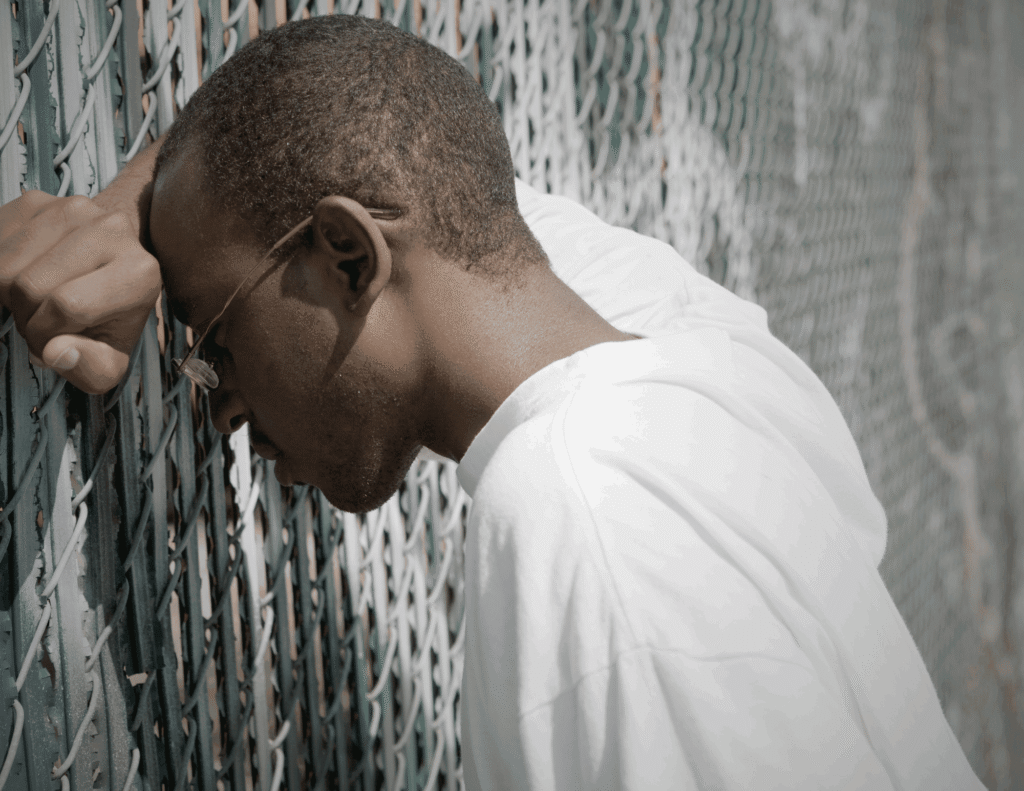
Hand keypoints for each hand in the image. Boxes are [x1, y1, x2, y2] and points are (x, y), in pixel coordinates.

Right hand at [0, 190, 161, 393]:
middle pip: (30, 286)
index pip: (67, 307)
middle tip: (43, 324)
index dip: (46, 335)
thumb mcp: (111, 360)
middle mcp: (111, 230)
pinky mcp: (38, 201)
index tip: (53, 344)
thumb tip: (56, 352)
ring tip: (37, 302)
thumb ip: (89, 368)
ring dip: (8, 296)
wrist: (111, 266)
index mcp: (140, 273)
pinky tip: (23, 278)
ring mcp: (73, 209)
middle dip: (26, 318)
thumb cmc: (111, 317)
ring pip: (4, 267)